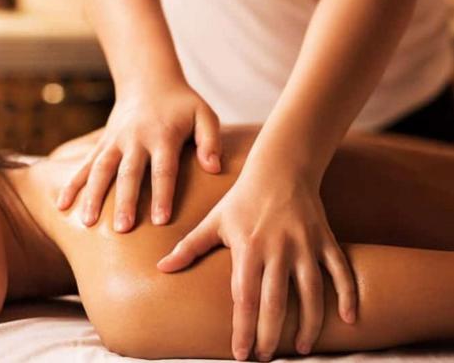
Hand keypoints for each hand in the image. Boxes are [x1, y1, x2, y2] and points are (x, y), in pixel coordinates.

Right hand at [56, 79, 220, 231]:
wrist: (148, 80)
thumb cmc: (182, 104)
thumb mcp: (204, 114)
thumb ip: (210, 140)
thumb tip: (214, 168)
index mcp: (163, 135)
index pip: (163, 169)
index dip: (162, 195)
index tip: (160, 221)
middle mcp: (135, 139)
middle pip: (128, 173)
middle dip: (125, 201)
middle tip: (122, 229)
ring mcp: (115, 141)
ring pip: (101, 170)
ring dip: (93, 196)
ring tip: (87, 222)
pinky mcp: (102, 143)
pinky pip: (85, 165)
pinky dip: (72, 184)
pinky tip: (62, 206)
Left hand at [157, 170, 356, 360]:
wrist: (279, 168)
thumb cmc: (241, 199)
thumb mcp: (213, 221)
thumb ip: (189, 247)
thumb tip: (161, 268)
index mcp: (247, 248)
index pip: (243, 298)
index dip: (243, 328)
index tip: (241, 355)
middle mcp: (277, 249)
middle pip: (276, 301)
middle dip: (271, 335)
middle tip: (266, 358)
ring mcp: (304, 244)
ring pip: (312, 292)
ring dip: (309, 323)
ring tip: (301, 348)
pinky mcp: (325, 239)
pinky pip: (340, 270)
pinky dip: (349, 293)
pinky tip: (350, 319)